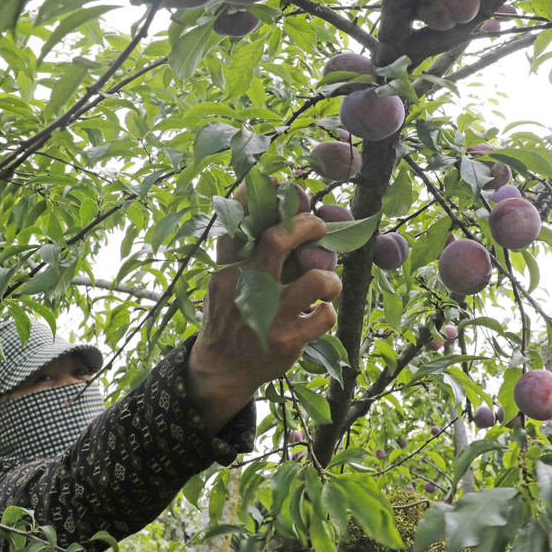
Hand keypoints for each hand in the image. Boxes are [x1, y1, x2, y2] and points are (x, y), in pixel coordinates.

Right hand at [187, 211, 341, 432]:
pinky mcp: (288, 341)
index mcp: (228, 271)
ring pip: (317, 279)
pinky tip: (317, 314)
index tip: (280, 183)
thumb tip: (281, 205)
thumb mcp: (226, 281)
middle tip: (319, 227)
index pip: (237, 224)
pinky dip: (327, 311)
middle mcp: (245, 289)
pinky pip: (326, 315)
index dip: (258, 197)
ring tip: (325, 284)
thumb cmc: (231, 314)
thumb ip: (247, 250)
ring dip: (329, 276)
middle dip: (307, 224)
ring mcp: (268, 317)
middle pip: (278, 239)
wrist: (222, 368)